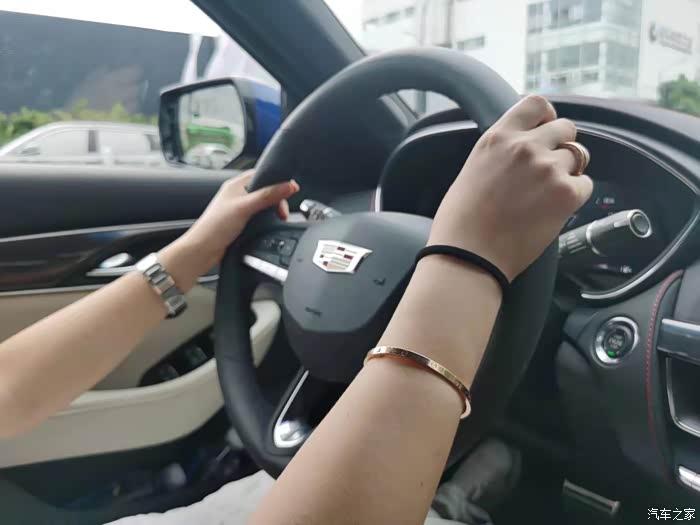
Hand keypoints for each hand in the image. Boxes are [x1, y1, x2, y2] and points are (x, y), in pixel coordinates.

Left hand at [159, 170, 299, 289]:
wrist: (202, 251)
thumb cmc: (215, 226)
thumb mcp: (245, 207)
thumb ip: (268, 195)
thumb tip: (289, 185)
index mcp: (236, 184)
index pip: (262, 174)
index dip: (277, 181)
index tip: (291, 190)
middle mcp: (238, 195)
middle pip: (266, 191)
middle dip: (277, 200)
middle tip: (282, 213)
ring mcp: (240, 209)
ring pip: (264, 205)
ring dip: (272, 212)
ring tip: (278, 219)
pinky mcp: (242, 223)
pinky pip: (259, 217)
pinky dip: (266, 221)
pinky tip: (268, 226)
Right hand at [428, 95, 592, 280]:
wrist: (469, 256)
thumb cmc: (461, 223)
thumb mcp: (473, 170)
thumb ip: (499, 153)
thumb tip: (517, 153)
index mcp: (498, 137)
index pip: (536, 104)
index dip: (547, 116)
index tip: (546, 129)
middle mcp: (525, 147)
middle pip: (566, 127)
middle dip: (562, 146)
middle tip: (549, 169)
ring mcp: (548, 168)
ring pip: (578, 156)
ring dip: (568, 172)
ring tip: (547, 194)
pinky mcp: (565, 193)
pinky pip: (586, 184)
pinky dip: (575, 196)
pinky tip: (553, 209)